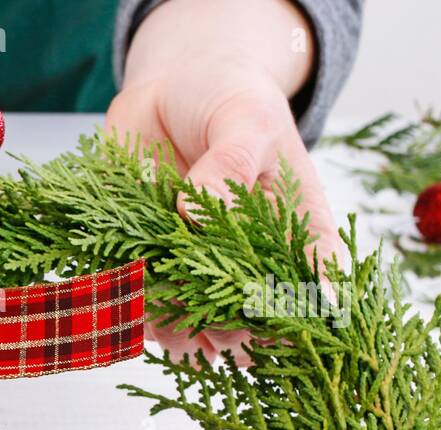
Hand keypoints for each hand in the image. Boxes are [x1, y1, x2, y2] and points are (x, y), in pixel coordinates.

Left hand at [106, 0, 340, 362]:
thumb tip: (199, 211)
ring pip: (192, 328)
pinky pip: (144, 307)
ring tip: (167, 316)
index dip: (296, 319)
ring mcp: (195, 265)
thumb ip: (231, 163)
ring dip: (178, 332)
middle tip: (209, 320)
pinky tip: (131, 298)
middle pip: (247, 323)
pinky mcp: (150, 261)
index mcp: (292, 231)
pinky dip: (136, 313)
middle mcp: (245, 259)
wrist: (173, 86)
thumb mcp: (244, 119)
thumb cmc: (229, 97)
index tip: (275, 326)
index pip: (308, 291)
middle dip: (227, 333)